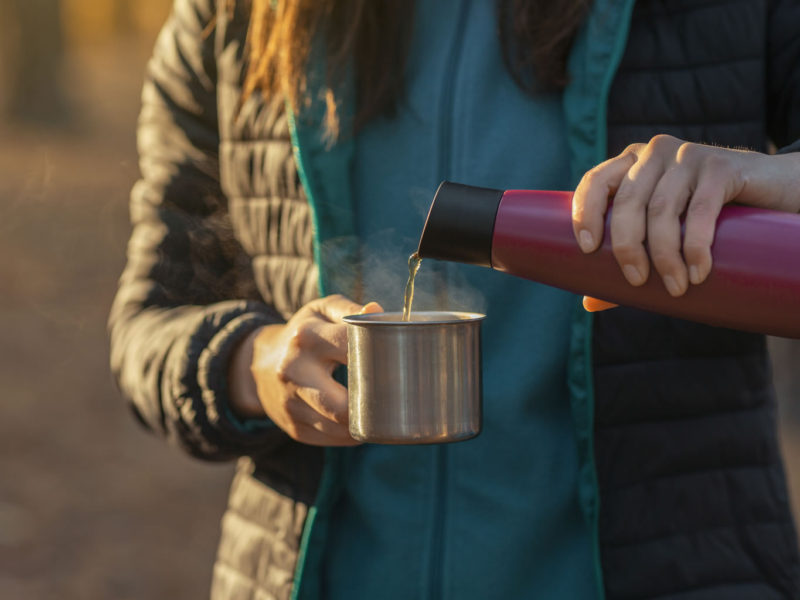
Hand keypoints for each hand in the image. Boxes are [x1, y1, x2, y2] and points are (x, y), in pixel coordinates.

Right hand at [228, 295, 381, 445]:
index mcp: (306, 338)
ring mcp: (291, 404)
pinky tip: (361, 420)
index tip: (398, 361)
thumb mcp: (321, 312)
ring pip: (341, 428)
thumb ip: (350, 311)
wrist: (261, 364)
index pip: (353, 350)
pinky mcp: (294, 428)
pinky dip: (352, 433)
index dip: (381, 357)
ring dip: (366, 423)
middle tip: (394, 397)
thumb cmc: (303, 334)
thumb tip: (376, 311)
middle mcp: (294, 372)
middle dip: (373, 405)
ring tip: (382, 410)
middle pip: (343, 406)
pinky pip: (333, 439)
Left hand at [572, 134, 799, 304]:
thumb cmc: (707, 218)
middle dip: (627, 246)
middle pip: (627, 201)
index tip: (587, 249)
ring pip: (661, 209)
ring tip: (675, 287)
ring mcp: (688, 156)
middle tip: (637, 281)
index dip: (585, 213)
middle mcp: (655, 153)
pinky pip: (699, 209)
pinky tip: (698, 271)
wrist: (774, 193)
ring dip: (664, 255)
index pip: (595, 182)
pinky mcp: (722, 166)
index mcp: (631, 164)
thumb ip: (629, 262)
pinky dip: (695, 245)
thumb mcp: (666, 234)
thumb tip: (589, 301)